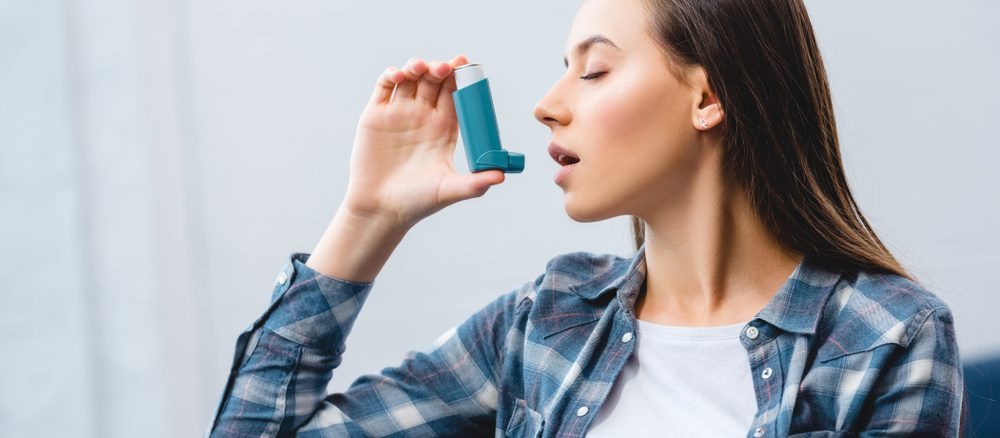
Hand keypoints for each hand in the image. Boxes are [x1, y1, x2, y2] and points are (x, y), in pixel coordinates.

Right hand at [342, 55, 505, 228]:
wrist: (380, 209)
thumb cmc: (417, 202)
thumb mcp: (449, 190)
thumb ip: (475, 184)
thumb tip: (501, 177)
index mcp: (444, 129)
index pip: (456, 96)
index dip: (461, 79)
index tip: (467, 67)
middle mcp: (423, 117)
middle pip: (435, 82)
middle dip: (441, 69)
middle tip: (446, 67)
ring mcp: (399, 114)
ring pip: (410, 78)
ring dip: (417, 66)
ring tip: (422, 68)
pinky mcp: (376, 115)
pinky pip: (384, 86)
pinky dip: (391, 74)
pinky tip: (399, 75)